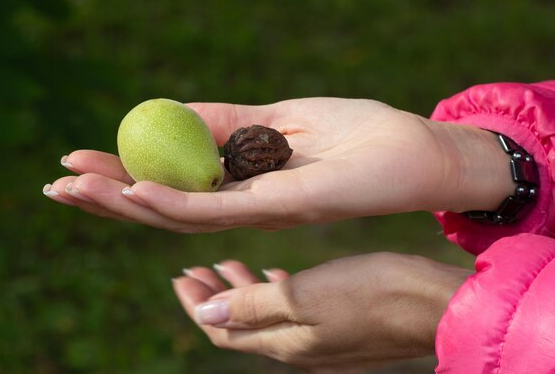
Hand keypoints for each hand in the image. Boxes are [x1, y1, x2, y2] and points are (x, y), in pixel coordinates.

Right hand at [43, 98, 513, 231]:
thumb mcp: (280, 118)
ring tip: (74, 188)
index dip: (122, 176)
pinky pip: (219, 208)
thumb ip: (230, 124)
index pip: (171, 186)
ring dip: (125, 203)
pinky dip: (176, 202)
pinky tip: (137, 190)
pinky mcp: (281, 208)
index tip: (81, 157)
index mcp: (241, 183)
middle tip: (56, 184)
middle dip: (107, 199)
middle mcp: (243, 205)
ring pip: (179, 214)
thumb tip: (176, 114)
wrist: (417, 153)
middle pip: (164, 207)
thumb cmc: (357, 134)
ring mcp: (259, 211)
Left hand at [173, 254, 469, 373]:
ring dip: (241, 292)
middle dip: (213, 297)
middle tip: (195, 269)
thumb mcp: (304, 297)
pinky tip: (272, 273)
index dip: (196, 305)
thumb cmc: (370, 294)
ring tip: (226, 265)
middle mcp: (297, 347)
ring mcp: (318, 338)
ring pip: (264, 316)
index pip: (222, 331)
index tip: (180, 275)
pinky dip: (272, 292)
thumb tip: (204, 316)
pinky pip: (291, 311)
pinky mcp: (337, 325)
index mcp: (284, 343)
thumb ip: (252, 307)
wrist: (431, 305)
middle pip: (239, 326)